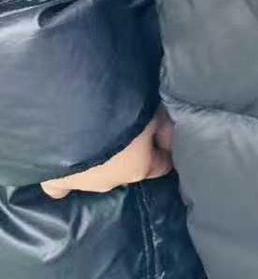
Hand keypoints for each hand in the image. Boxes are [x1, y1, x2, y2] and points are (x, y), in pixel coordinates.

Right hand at [40, 109, 173, 199]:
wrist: (69, 115)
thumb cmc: (120, 109)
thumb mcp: (153, 111)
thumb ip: (162, 126)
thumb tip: (168, 138)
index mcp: (139, 169)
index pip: (162, 165)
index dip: (164, 147)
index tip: (162, 133)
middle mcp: (110, 183)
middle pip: (128, 169)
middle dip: (130, 152)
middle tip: (124, 127)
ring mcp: (80, 184)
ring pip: (96, 175)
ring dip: (99, 160)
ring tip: (94, 136)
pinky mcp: (52, 181)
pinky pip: (62, 185)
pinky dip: (67, 174)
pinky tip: (66, 161)